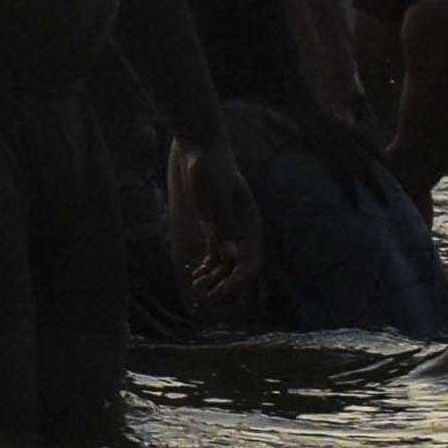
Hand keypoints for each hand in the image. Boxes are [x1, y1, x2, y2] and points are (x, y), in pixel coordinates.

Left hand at [177, 130, 263, 314]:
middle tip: (206, 296)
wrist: (202, 150)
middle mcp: (243, 231)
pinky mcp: (214, 226)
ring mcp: (229, 229)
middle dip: (226, 286)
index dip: (238, 282)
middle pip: (240, 268)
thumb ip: (224, 225)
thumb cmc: (212, 170)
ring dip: (215, 279)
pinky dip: (208, 267)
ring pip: (227, 264)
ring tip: (197, 286)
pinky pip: (216, 254)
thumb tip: (231, 254)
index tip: (221, 292)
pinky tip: (196, 275)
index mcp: (250, 226)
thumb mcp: (216, 197)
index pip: (250, 263)